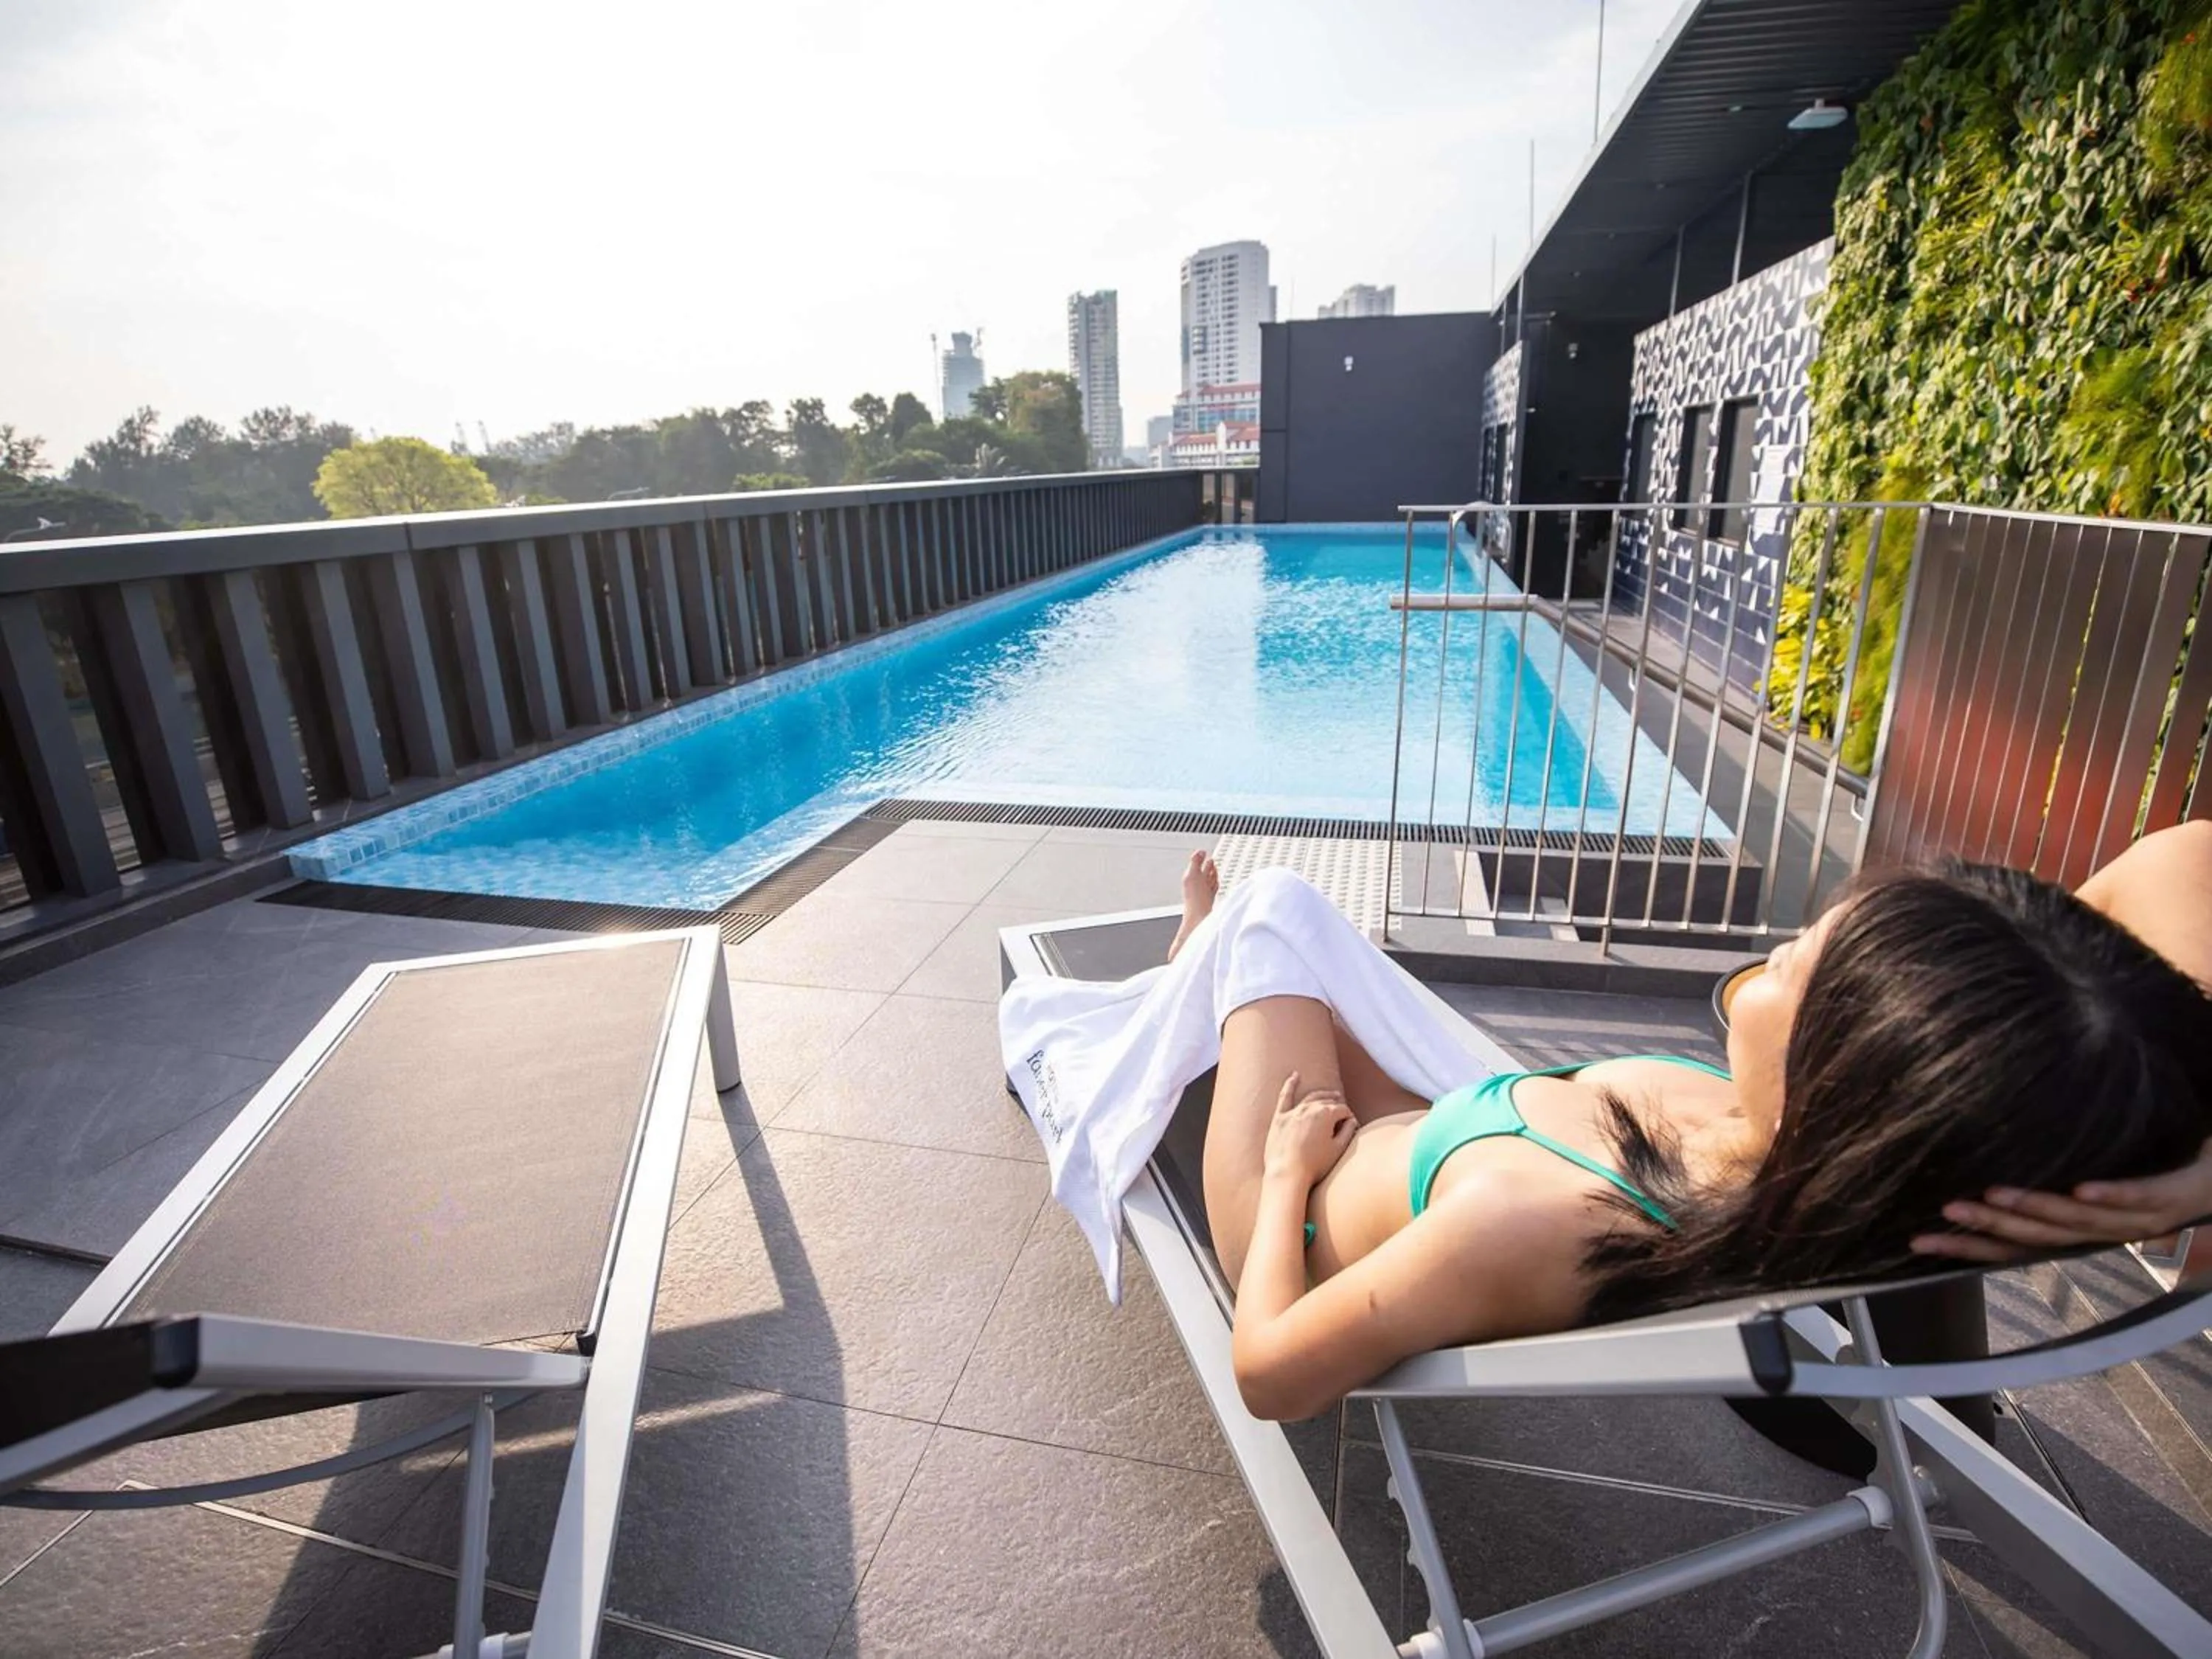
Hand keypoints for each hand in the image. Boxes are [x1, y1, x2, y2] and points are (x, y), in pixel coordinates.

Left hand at [1262, 1072, 1354, 1187]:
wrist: (1287, 1174)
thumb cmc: (1314, 1165)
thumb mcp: (1338, 1149)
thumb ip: (1348, 1132)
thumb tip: (1352, 1121)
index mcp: (1326, 1114)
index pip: (1343, 1111)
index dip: (1349, 1118)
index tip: (1352, 1126)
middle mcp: (1310, 1108)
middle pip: (1327, 1102)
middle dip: (1337, 1106)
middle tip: (1343, 1111)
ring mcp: (1293, 1111)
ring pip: (1310, 1097)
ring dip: (1322, 1094)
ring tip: (1331, 1095)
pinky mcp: (1279, 1118)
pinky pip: (1285, 1096)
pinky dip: (1290, 1084)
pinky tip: (1294, 1076)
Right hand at [1912, 1136, 2211, 1263]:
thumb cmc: (2173, 1179)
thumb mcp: (2112, 1189)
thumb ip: (2066, 1190)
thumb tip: (2002, 1177)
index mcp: (2090, 1233)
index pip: (2018, 1245)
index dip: (1970, 1246)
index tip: (1920, 1241)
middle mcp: (2112, 1234)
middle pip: (2041, 1236)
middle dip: (1990, 1226)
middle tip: (1944, 1212)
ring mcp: (2147, 1218)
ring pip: (2082, 1220)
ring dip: (2037, 1209)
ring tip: (1993, 1195)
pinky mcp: (2180, 1194)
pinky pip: (2143, 1195)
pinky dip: (2112, 1195)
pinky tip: (2082, 1188)